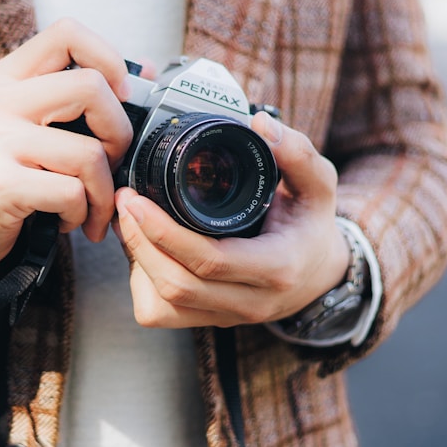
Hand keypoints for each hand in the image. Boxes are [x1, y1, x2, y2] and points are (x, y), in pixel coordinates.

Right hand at [0, 19, 132, 269]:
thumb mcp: (25, 122)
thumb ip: (75, 96)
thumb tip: (147, 70)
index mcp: (8, 78)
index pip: (67, 32)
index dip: (109, 58)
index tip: (121, 95)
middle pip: (90, 87)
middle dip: (119, 133)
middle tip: (111, 162)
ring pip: (89, 153)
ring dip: (103, 191)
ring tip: (91, 207)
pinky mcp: (0, 185)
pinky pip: (71, 194)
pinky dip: (82, 215)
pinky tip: (67, 221)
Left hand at [113, 112, 349, 327]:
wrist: (322, 274)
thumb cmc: (312, 225)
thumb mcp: (318, 185)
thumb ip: (297, 153)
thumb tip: (261, 124)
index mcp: (277, 267)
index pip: (210, 260)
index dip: (164, 232)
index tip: (137, 199)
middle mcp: (252, 301)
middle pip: (178, 285)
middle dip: (140, 243)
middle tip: (125, 201)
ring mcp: (229, 317)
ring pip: (165, 306)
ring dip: (138, 263)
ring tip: (128, 222)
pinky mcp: (211, 322)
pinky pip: (164, 314)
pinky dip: (144, 284)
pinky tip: (143, 252)